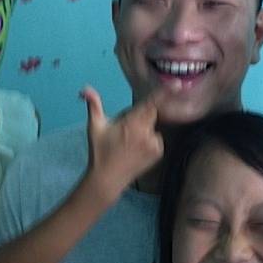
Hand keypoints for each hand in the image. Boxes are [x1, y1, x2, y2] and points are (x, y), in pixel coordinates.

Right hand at [82, 86, 168, 204]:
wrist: (107, 179)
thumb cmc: (100, 151)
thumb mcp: (95, 127)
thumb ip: (93, 105)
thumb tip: (84, 89)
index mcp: (132, 122)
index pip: (151, 103)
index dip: (165, 92)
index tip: (177, 84)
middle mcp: (146, 132)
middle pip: (151, 113)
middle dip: (140, 115)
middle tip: (125, 129)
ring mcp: (154, 143)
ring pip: (152, 126)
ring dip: (144, 129)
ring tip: (128, 143)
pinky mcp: (158, 153)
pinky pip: (156, 139)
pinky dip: (149, 140)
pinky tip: (136, 149)